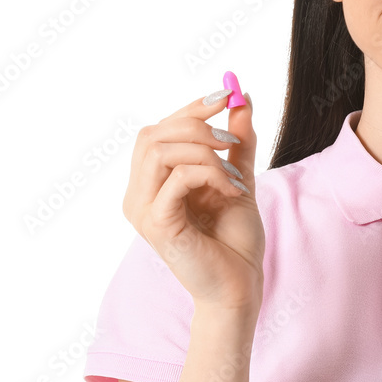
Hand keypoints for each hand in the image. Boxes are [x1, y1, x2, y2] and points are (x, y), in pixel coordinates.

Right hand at [122, 87, 265, 312]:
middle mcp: (138, 195)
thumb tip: (243, 98)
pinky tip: (233, 191)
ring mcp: (142, 210)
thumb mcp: (238, 179)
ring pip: (161, 150)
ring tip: (234, 174)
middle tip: (232, 142)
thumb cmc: (235, 240)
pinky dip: (211, 174)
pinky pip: (177, 177)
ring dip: (205, 152)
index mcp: (151, 184)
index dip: (190, 108)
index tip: (227, 95)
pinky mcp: (157, 225)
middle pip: (153, 133)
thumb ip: (238, 142)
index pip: (158, 130)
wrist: (240, 286)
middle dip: (197, 125)